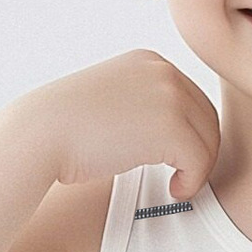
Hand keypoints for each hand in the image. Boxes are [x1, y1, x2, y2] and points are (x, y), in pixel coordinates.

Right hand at [12, 50, 221, 200]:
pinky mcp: (170, 127)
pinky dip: (193, 180)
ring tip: (177, 184)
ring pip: (209, 140)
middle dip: (200, 151)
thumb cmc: (68, 128)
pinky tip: (173, 189)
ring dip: (198, 168)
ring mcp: (169, 96)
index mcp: (150, 61)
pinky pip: (201, 160)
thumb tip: (174, 133)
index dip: (191, 133)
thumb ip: (144, 104)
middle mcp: (164, 71)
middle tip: (183, 175)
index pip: (193, 98)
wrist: (42, 134)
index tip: (176, 158)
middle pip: (207, 117)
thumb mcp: (112, 97)